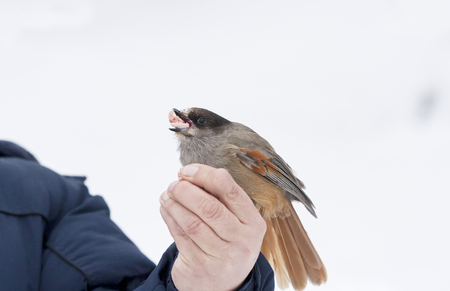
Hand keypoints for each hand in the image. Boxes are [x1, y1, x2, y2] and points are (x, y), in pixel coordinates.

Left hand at [159, 164, 266, 290]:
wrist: (223, 285)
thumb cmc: (227, 242)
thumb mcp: (235, 223)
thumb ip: (219, 199)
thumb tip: (188, 175)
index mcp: (253, 223)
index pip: (230, 190)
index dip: (205, 176)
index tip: (186, 170)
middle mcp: (242, 240)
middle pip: (210, 207)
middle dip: (186, 191)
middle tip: (174, 184)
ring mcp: (222, 256)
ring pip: (192, 223)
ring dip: (174, 205)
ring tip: (166, 195)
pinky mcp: (201, 266)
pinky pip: (181, 237)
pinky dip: (170, 219)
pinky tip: (165, 209)